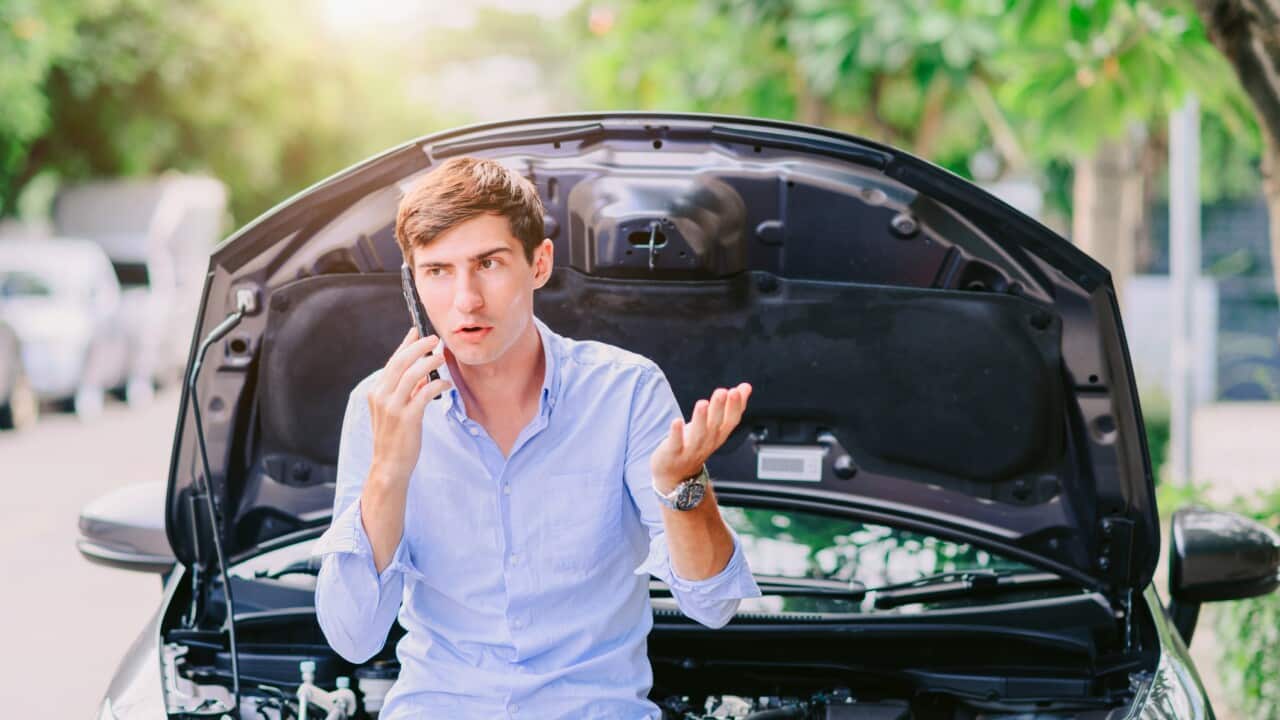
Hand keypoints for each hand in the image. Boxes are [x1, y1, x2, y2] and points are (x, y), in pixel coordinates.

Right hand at [367, 327, 450, 484]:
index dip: (405, 345)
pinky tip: (446, 384)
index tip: (417, 331)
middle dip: (419, 347)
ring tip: (442, 357)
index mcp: (376, 392)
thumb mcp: (396, 410)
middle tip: (435, 339)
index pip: (392, 362)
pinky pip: (424, 394)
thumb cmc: (395, 438)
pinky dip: (437, 384)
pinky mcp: (406, 418)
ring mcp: (392, 407)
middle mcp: (381, 396)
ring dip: (429, 362)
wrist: (389, 465)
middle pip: (400, 363)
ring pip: (411, 375)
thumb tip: (423, 374)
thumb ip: (407, 391)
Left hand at [650, 382, 751, 491]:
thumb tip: (746, 387)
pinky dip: (677, 433)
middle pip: (716, 425)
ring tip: (703, 403)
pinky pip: (676, 443)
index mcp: (719, 434)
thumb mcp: (716, 425)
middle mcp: (708, 442)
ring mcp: (691, 449)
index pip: (731, 420)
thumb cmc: (697, 444)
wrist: (677, 475)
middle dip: (719, 408)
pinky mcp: (673, 453)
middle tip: (722, 392)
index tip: (737, 391)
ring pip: (698, 434)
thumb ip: (731, 406)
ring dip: (701, 419)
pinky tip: (676, 421)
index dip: (735, 406)